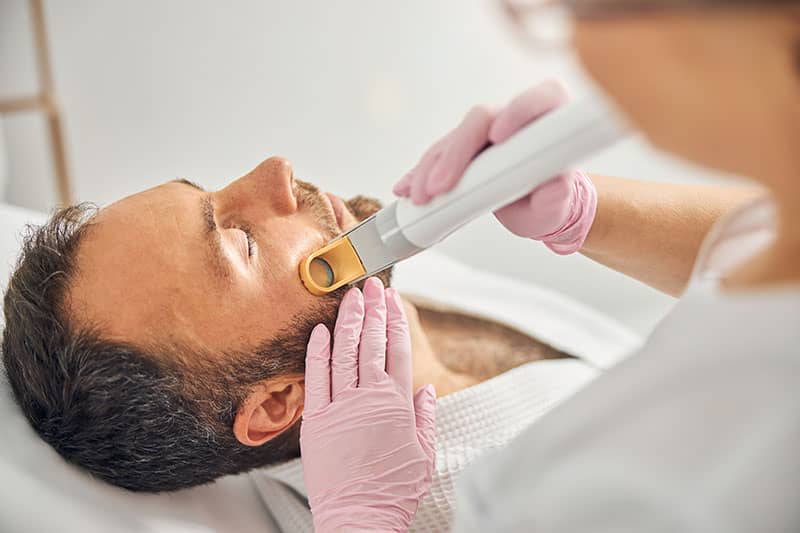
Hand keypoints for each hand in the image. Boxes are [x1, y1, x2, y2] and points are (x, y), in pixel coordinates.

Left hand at [301, 277, 436, 531]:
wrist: (361, 518)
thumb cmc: (394, 490)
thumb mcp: (424, 453)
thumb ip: (425, 417)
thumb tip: (426, 390)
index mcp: (398, 403)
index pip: (398, 349)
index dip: (395, 320)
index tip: (393, 300)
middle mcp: (369, 397)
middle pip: (372, 342)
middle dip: (372, 310)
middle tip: (371, 286)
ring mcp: (341, 406)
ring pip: (344, 352)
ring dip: (348, 321)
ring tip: (350, 296)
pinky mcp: (316, 420)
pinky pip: (316, 378)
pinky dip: (317, 352)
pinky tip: (320, 330)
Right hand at [393, 80, 597, 254]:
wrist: (536, 208)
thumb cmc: (553, 200)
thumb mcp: (558, 203)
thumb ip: (558, 192)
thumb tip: (555, 182)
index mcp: (545, 120)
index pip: (535, 101)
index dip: (518, 111)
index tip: (498, 136)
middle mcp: (510, 118)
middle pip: (480, 120)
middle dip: (456, 152)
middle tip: (441, 185)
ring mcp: (483, 133)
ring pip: (453, 138)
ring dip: (431, 167)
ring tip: (420, 195)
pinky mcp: (462, 151)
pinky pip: (438, 157)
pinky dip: (420, 174)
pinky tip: (405, 188)